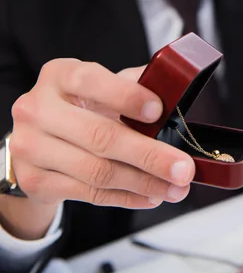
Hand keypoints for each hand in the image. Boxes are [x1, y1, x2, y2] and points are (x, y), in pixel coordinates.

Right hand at [2, 59, 194, 238]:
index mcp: (59, 75)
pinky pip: (90, 194)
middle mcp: (37, 108)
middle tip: (183, 168)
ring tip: (175, 188)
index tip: (158, 111)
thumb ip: (134, 85)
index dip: (126, 96)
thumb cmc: (80, 108)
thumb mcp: (102, 88)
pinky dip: (126, 197)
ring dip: (144, 183)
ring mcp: (30, 147)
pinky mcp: (34, 181)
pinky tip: (150, 197)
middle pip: (100, 136)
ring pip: (97, 171)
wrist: (37, 140)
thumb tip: (175, 91)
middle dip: (149, 155)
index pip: (91, 82)